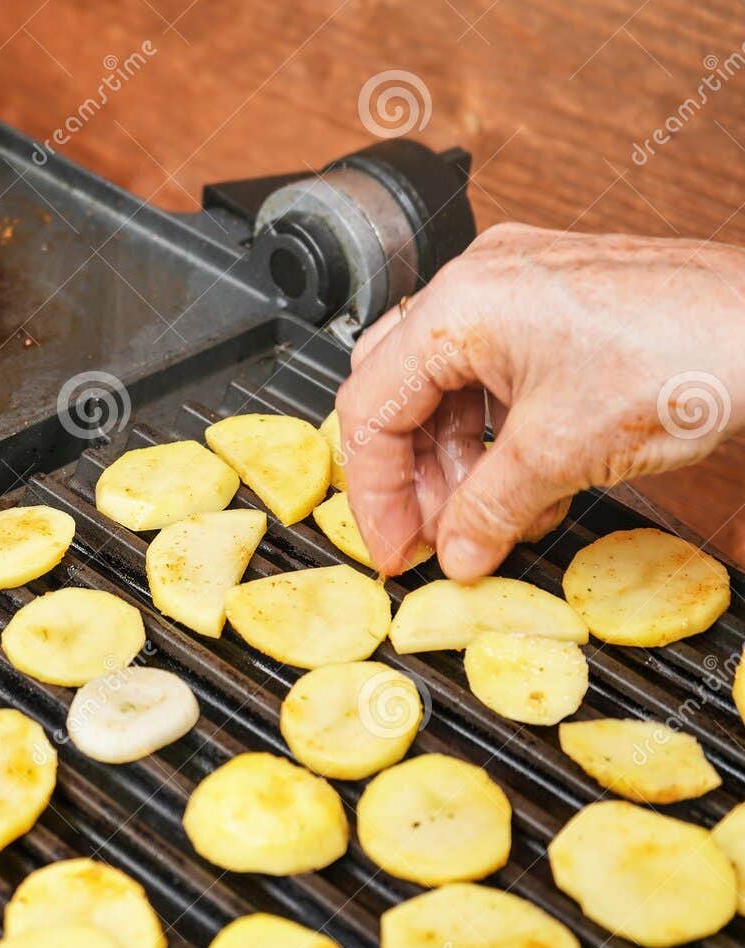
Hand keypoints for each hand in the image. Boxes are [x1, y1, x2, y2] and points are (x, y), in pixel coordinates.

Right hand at [336, 223, 744, 578]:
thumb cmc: (688, 356)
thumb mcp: (561, 457)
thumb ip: (487, 511)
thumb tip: (455, 553)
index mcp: (459, 305)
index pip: (371, 408)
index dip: (374, 493)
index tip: (394, 548)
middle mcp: (479, 282)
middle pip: (397, 390)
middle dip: (408, 474)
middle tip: (428, 536)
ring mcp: (519, 285)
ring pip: (446, 384)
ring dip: (454, 461)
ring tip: (483, 520)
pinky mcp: (558, 301)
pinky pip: (495, 371)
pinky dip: (495, 432)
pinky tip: (523, 485)